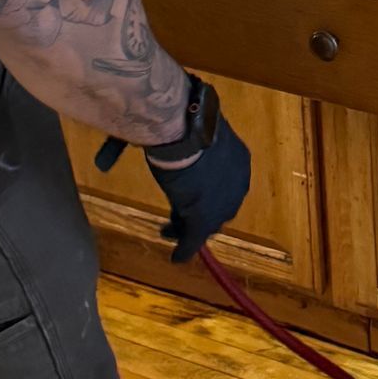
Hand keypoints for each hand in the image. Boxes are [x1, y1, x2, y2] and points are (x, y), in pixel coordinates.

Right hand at [147, 114, 251, 263]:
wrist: (185, 130)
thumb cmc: (183, 121)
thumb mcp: (189, 130)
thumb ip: (178, 141)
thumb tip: (139, 139)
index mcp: (238, 159)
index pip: (223, 183)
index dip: (205, 191)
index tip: (189, 194)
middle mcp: (238, 183)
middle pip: (218, 204)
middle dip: (198, 210)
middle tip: (178, 215)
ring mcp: (224, 203)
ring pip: (206, 223)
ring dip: (188, 229)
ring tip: (168, 231)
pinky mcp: (204, 218)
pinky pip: (194, 240)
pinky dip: (185, 249)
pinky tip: (176, 257)